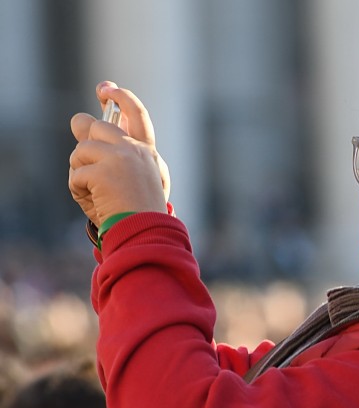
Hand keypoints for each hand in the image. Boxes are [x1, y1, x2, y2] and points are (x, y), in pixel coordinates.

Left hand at [68, 81, 170, 226]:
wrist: (145, 232)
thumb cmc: (138, 211)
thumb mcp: (132, 178)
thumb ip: (114, 151)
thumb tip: (81, 121)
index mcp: (147, 151)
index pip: (136, 113)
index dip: (121, 97)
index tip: (106, 90)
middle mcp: (136, 149)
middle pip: (96, 126)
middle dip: (84, 141)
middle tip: (84, 159)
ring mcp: (120, 158)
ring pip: (82, 150)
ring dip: (80, 171)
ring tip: (95, 192)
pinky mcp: (103, 172)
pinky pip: (76, 174)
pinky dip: (78, 190)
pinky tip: (94, 201)